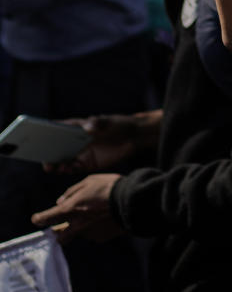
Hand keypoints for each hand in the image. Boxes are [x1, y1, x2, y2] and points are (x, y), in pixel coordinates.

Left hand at [31, 174, 123, 241]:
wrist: (129, 199)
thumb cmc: (108, 186)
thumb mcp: (88, 181)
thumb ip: (72, 193)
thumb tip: (61, 201)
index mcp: (71, 209)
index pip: (48, 217)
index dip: (40, 218)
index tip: (36, 219)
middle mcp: (77, 225)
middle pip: (60, 236)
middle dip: (58, 233)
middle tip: (61, 226)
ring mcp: (89, 233)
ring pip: (79, 233)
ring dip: (81, 226)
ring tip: (95, 213)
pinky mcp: (100, 237)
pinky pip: (93, 233)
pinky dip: (95, 227)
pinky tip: (105, 217)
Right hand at [44, 112, 162, 174]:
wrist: (133, 138)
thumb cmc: (119, 125)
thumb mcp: (109, 122)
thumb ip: (98, 123)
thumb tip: (87, 127)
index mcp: (78, 127)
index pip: (59, 128)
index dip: (47, 131)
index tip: (37, 135)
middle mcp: (75, 141)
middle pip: (57, 147)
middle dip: (47, 151)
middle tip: (43, 156)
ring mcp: (80, 153)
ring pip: (62, 160)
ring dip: (55, 163)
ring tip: (52, 166)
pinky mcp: (86, 164)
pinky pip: (72, 169)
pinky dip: (66, 169)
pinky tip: (65, 169)